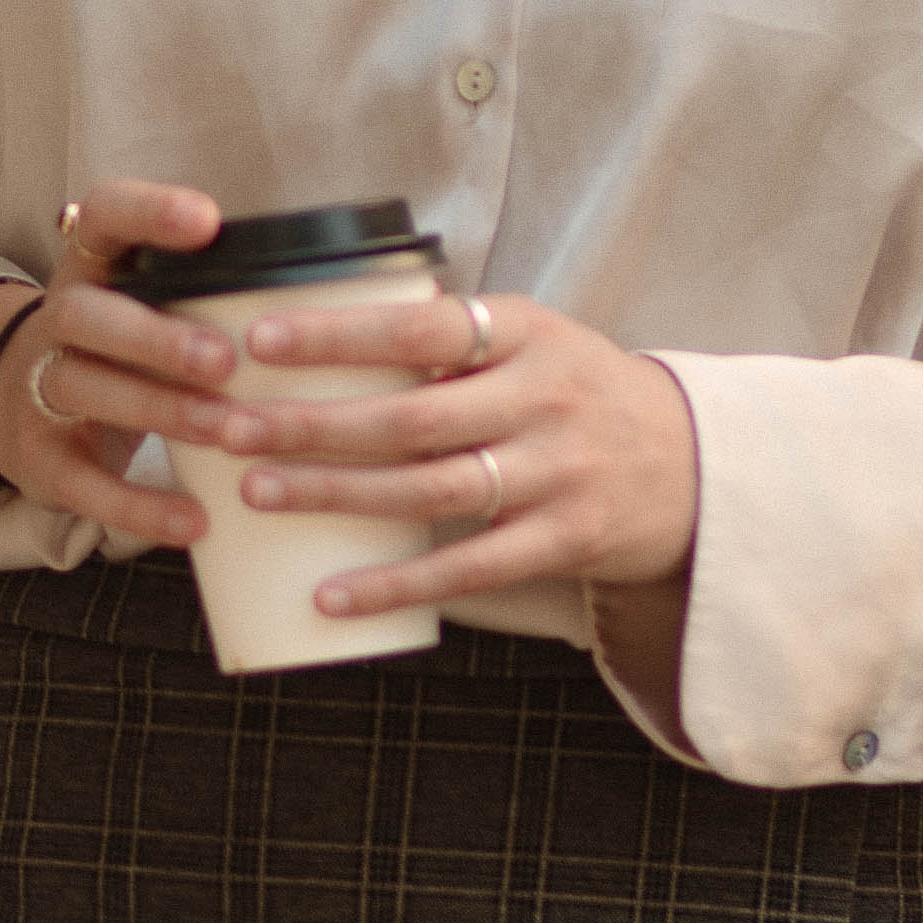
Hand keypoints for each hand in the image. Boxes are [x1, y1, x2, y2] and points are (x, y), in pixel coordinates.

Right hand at [0, 179, 259, 547]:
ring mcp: (41, 389)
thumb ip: (212, 288)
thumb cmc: (124, 347)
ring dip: (160, 409)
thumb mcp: (150, 302)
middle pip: (88, 314)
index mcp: (94, 266)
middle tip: (225, 360)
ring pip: (86, 389)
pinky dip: (139, 507)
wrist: (13, 408)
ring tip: (226, 430)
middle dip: (156, 336)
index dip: (148, 212)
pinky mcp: (42, 459)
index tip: (208, 221)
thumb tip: (343, 281)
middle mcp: (60, 319)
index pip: (105, 214)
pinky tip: (195, 520)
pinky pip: (85, 484)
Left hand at [233, 286, 700, 621]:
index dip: (339, 334)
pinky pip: (467, 568)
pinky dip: (394, 585)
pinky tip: (329, 595)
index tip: (259, 340)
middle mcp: (543, 397)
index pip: (421, 328)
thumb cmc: (580, 394)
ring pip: (428, 489)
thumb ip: (450, 341)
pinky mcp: (565, 539)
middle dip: (310, 424)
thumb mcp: (534, 342)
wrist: (694, 464)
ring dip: (334, 493)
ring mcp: (558, 472)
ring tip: (255, 493)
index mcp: (526, 332)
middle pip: (409, 416)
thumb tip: (317, 332)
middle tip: (228, 427)